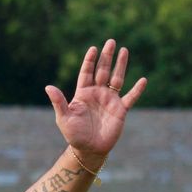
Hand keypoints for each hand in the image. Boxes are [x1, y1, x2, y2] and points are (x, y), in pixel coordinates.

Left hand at [45, 39, 146, 166]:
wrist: (88, 149)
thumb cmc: (74, 134)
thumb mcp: (64, 117)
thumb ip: (58, 102)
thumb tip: (48, 87)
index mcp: (83, 94)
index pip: (87, 73)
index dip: (90, 61)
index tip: (93, 48)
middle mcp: (97, 94)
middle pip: (102, 71)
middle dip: (106, 57)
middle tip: (110, 41)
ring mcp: (110, 100)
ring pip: (117, 79)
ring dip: (121, 65)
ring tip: (124, 50)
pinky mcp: (121, 110)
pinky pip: (131, 97)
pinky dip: (137, 90)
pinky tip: (143, 80)